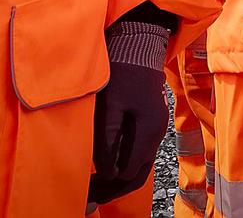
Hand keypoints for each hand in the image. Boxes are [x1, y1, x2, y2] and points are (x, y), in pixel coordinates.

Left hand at [86, 17, 170, 204]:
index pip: (129, 171)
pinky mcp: (148, 123)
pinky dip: (123, 165)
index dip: (107, 183)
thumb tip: (105, 168)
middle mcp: (156, 134)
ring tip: (95, 187)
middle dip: (114, 188)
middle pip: (137, 175)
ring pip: (139, 166)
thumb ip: (108, 137)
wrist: (138, 45)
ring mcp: (155, 129)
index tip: (85, 188)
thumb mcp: (112, 103)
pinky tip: (105, 166)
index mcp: (149, 130)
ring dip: (118, 179)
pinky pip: (138, 153)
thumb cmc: (123, 70)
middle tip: (89, 196)